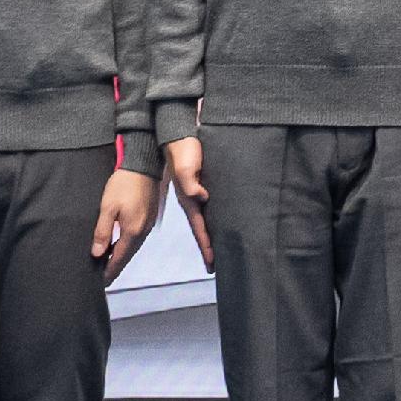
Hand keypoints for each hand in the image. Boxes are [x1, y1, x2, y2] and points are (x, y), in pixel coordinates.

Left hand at [93, 165, 158, 277]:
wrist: (144, 165)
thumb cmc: (123, 184)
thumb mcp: (108, 207)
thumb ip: (102, 231)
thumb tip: (96, 253)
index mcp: (132, 231)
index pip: (119, 259)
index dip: (109, 272)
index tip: (100, 283)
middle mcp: (143, 232)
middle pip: (127, 256)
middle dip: (114, 267)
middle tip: (101, 277)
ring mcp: (148, 225)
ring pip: (132, 248)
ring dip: (120, 256)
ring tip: (106, 263)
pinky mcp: (149, 218)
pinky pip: (136, 239)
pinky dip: (126, 246)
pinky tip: (118, 245)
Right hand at [165, 136, 212, 267]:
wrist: (179, 135)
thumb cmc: (183, 151)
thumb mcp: (185, 167)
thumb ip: (191, 183)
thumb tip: (202, 197)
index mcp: (188, 200)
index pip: (199, 228)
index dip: (206, 245)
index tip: (212, 263)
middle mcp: (193, 200)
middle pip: (203, 228)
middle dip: (209, 247)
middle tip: (216, 265)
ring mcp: (198, 193)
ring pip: (207, 219)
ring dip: (212, 235)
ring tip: (220, 250)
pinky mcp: (203, 185)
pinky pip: (211, 207)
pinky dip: (216, 218)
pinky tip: (222, 222)